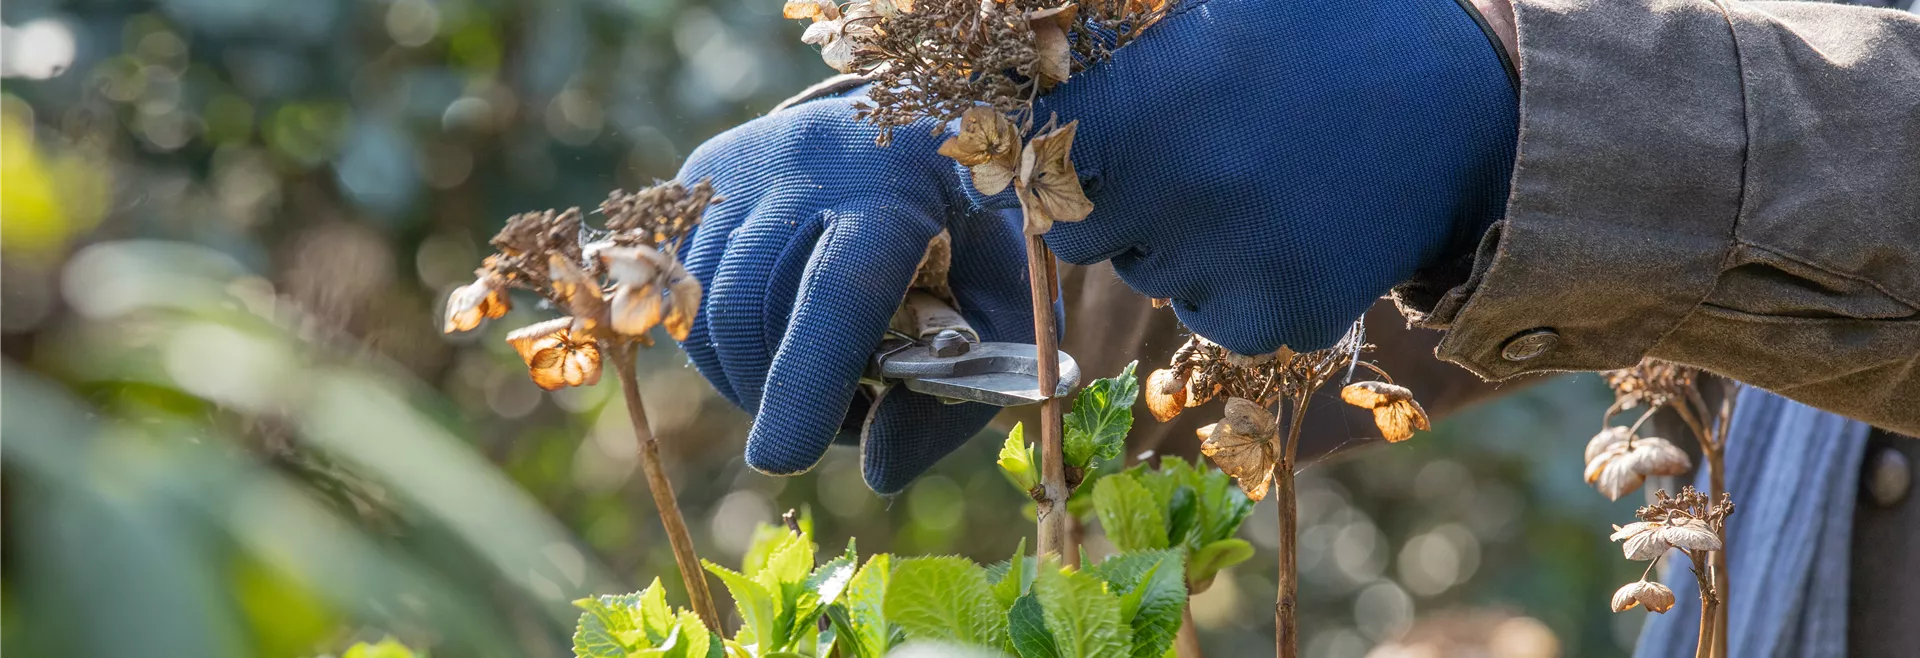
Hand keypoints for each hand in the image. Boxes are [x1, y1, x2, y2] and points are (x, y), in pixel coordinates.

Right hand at [675, 94, 1036, 493]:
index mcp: (902, 187)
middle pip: (753, 308)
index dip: (807, 379)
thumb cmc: (971, 240)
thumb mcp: (999, 319)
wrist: (922, 132)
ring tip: (817, 377)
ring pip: (706, 307)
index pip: (838, 289)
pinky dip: (722, 344)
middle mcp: (809, 160)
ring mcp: (744, 162)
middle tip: (845, 415)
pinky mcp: (702, 177)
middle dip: (781, 394)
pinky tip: (777, 338)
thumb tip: (874, 469)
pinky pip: (683, 291)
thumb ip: (947, 404)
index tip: (782, 458)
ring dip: (750, 375)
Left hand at [998, 0, 1518, 353]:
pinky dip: (1231, 287)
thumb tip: (1040, 12)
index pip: (1038, 152)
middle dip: (1116, 194)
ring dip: (1176, 240)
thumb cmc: (1343, 29)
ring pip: (1147, 273)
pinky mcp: (1278, 314)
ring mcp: (1227, 262)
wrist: (1476, 111)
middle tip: (1180, 153)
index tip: (1092, 128)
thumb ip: (1133, 15)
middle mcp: (1176, 191)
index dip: (1057, 140)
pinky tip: (1279, 233)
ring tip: (1248, 181)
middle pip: (1082, 225)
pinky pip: (1211, 316)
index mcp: (1147, 103)